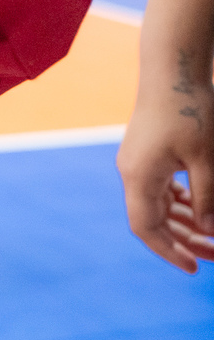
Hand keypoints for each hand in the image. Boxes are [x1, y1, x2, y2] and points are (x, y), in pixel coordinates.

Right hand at [117, 79, 213, 272]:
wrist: (172, 70)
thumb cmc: (190, 110)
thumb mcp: (206, 158)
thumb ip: (208, 197)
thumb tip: (211, 231)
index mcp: (140, 177)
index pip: (146, 228)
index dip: (168, 251)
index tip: (194, 268)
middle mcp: (133, 173)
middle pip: (154, 220)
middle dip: (183, 241)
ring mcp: (138, 164)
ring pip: (159, 206)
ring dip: (184, 223)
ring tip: (213, 238)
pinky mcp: (147, 155)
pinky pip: (161, 189)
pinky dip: (181, 204)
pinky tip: (201, 209)